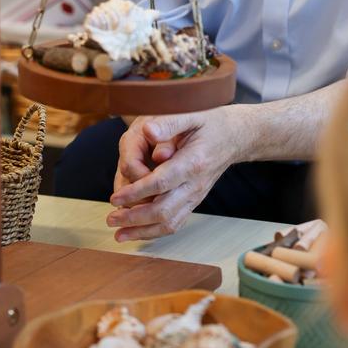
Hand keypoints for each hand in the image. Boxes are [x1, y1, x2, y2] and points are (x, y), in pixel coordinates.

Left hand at [107, 107, 241, 240]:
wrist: (235, 136)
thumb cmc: (211, 122)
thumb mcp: (192, 114)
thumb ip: (169, 123)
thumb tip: (147, 132)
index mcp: (194, 161)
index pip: (161, 183)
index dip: (136, 193)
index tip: (115, 198)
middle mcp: (196, 183)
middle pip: (163, 209)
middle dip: (134, 217)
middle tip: (111, 218)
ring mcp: (196, 195)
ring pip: (169, 222)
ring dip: (142, 230)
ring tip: (119, 233)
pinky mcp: (195, 201)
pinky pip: (176, 222)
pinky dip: (155, 232)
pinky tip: (137, 232)